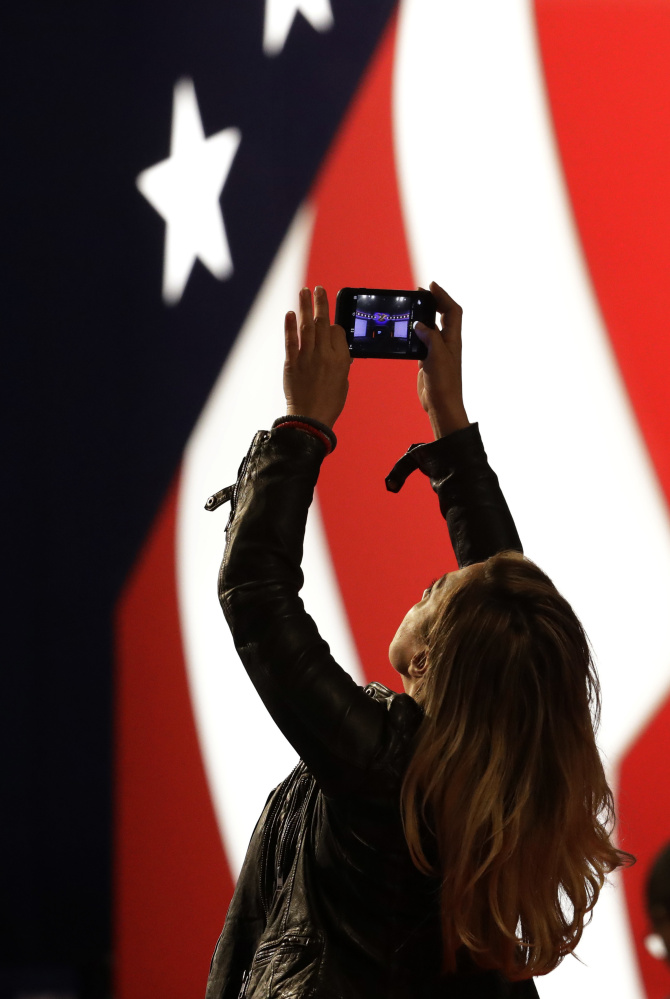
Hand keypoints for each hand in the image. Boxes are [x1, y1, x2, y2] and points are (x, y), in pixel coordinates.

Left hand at [283, 286, 351, 428]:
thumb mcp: (343, 381)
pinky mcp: (292, 363)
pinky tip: (290, 313)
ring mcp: (307, 358)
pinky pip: (291, 340)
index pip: (337, 332)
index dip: (333, 324)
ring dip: (305, 306)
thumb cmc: (329, 403)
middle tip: (318, 289)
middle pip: (323, 323)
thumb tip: (337, 347)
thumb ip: (340, 361)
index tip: (329, 320)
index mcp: (340, 359)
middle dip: (320, 303)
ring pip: (307, 326)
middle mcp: (324, 355)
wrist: (310, 418)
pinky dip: (290, 326)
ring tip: (304, 291)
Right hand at [414, 281, 469, 438]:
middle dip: (433, 302)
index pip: (452, 311)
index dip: (443, 296)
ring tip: (411, 307)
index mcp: (452, 339)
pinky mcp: (427, 360)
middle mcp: (446, 343)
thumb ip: (430, 337)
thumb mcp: (437, 356)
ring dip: (423, 316)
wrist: (441, 404)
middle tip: (419, 293)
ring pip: (431, 327)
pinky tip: (406, 331)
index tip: (431, 286)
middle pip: (443, 315)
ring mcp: (436, 351)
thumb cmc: (444, 383)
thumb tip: (420, 324)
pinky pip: (421, 341)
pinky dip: (415, 333)